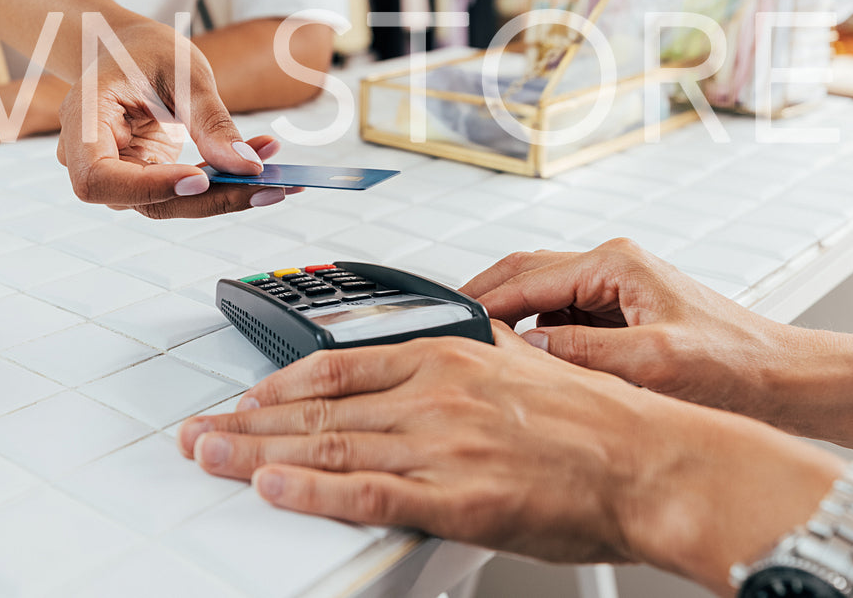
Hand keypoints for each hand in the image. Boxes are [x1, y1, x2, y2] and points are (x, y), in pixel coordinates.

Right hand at [56, 19, 284, 218]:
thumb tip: (248, 167)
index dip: (147, 186)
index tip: (199, 179)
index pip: (98, 178)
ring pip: (168, 204)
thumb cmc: (145, 51)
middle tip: (271, 185)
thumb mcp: (183, 71)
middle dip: (209, 199)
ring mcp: (118, 174)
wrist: (127, 50)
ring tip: (280, 179)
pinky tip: (265, 174)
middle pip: (143, 200)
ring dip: (225, 195)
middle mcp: (91, 158)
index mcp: (82, 121)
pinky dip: (224, 186)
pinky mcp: (145, 180)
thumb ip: (211, 121)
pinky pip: (184, 194)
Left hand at [177, 325, 839, 589]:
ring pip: (326, 445)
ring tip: (208, 456)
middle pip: (316, 406)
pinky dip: (310, 491)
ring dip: (255, 452)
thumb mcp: (517, 366)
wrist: (655, 460)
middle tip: (196, 429)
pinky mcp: (458, 496)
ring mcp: (443, 443)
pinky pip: (367, 492)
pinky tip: (270, 488)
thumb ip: (459, 366)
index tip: (243, 397)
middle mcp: (436, 392)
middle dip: (245, 419)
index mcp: (448, 356)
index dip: (279, 384)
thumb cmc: (596, 421)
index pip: (339, 366)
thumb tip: (419, 371)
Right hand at [461, 239, 808, 423]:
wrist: (784, 381)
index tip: (453, 322)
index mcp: (617, 264)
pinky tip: (527, 365)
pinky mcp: (623, 316)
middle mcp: (614, 268)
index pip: (528, 275)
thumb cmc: (736, 366)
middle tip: (450, 329)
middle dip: (488, 299)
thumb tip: (527, 345)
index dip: (486, 301)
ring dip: (513, 320)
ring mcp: (618, 291)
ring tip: (482, 352)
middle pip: (528, 273)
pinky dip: (539, 337)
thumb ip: (583, 352)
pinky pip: (565, 319)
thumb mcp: (653, 363)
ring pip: (543, 296)